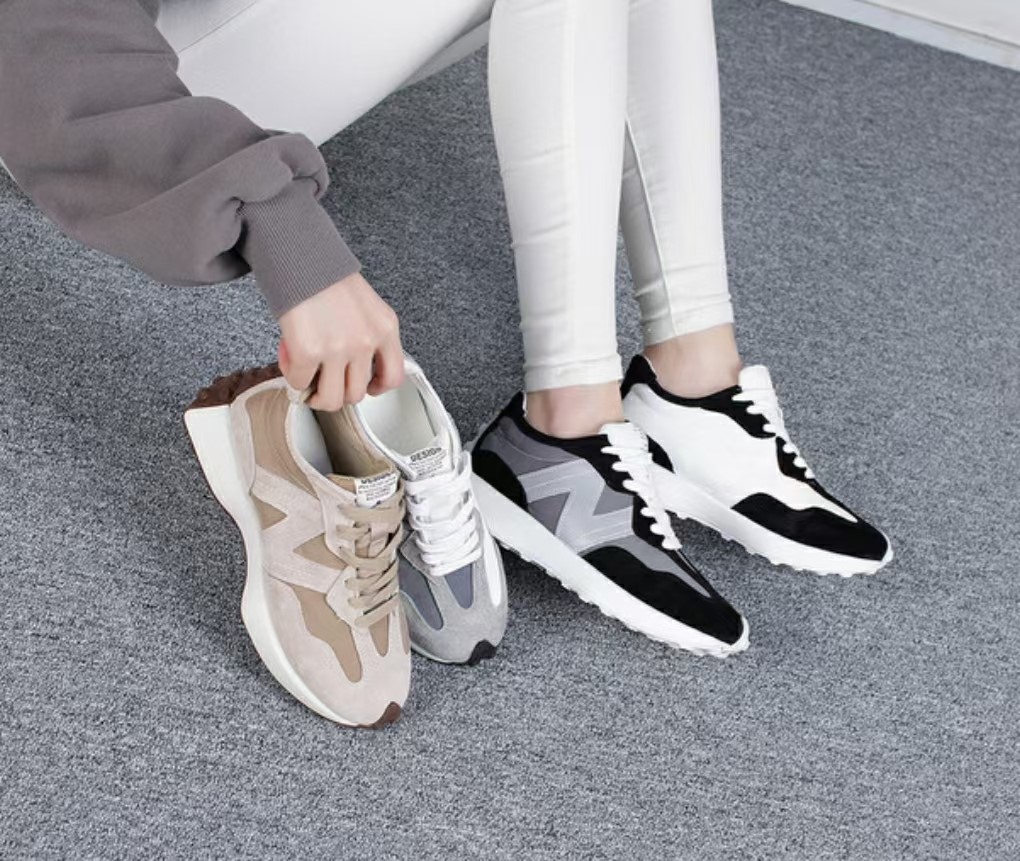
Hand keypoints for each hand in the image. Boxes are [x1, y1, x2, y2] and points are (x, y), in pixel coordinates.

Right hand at [277, 272, 404, 410]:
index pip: (394, 377)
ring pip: (331, 398)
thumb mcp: (366, 307)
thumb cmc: (327, 278)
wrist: (301, 256)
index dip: (377, 388)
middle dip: (338, 390)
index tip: (366, 386)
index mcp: (385, 329)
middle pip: (357, 393)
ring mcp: (339, 349)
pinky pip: (301, 383)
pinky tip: (290, 360)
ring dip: (315, 394)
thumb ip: (368, 336)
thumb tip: (355, 370)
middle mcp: (366, 341)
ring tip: (306, 377)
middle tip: (323, 379)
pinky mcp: (309, 352)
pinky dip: (293, 377)